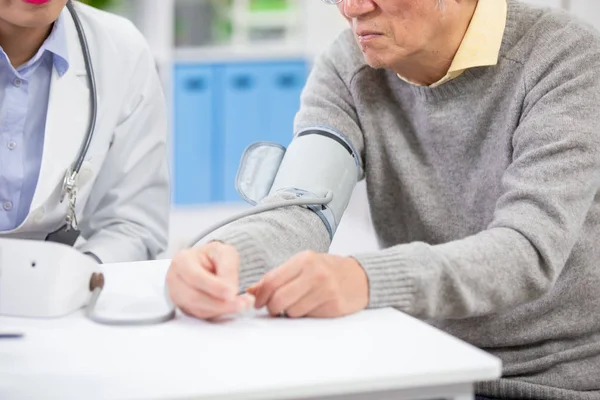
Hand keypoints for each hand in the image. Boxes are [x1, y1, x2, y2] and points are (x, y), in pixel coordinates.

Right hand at [166, 242, 253, 318]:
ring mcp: (178, 297)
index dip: (214, 287)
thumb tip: (231, 291)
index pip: (196, 277)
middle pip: (195, 298)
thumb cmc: (213, 256)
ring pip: (199, 310)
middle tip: (243, 303)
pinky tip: (234, 307)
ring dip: (223, 310)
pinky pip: (202, 315)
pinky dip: (220, 313)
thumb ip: (228, 269)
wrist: (205, 263)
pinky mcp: (186, 308)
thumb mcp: (224, 253)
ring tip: (244, 304)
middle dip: (221, 303)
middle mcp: (175, 281)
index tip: (233, 292)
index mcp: (181, 261)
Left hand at [247, 251, 368, 317]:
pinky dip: (304, 314)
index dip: (260, 295)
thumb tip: (250, 291)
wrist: (360, 277)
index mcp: (304, 260)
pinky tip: (313, 305)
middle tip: (275, 307)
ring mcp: (326, 290)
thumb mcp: (303, 265)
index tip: (258, 302)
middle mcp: (315, 273)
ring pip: (292, 311)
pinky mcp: (334, 306)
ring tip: (299, 303)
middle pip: (279, 299)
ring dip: (290, 312)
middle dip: (272, 308)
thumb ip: (278, 276)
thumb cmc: (327, 270)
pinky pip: (307, 316)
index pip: (272, 281)